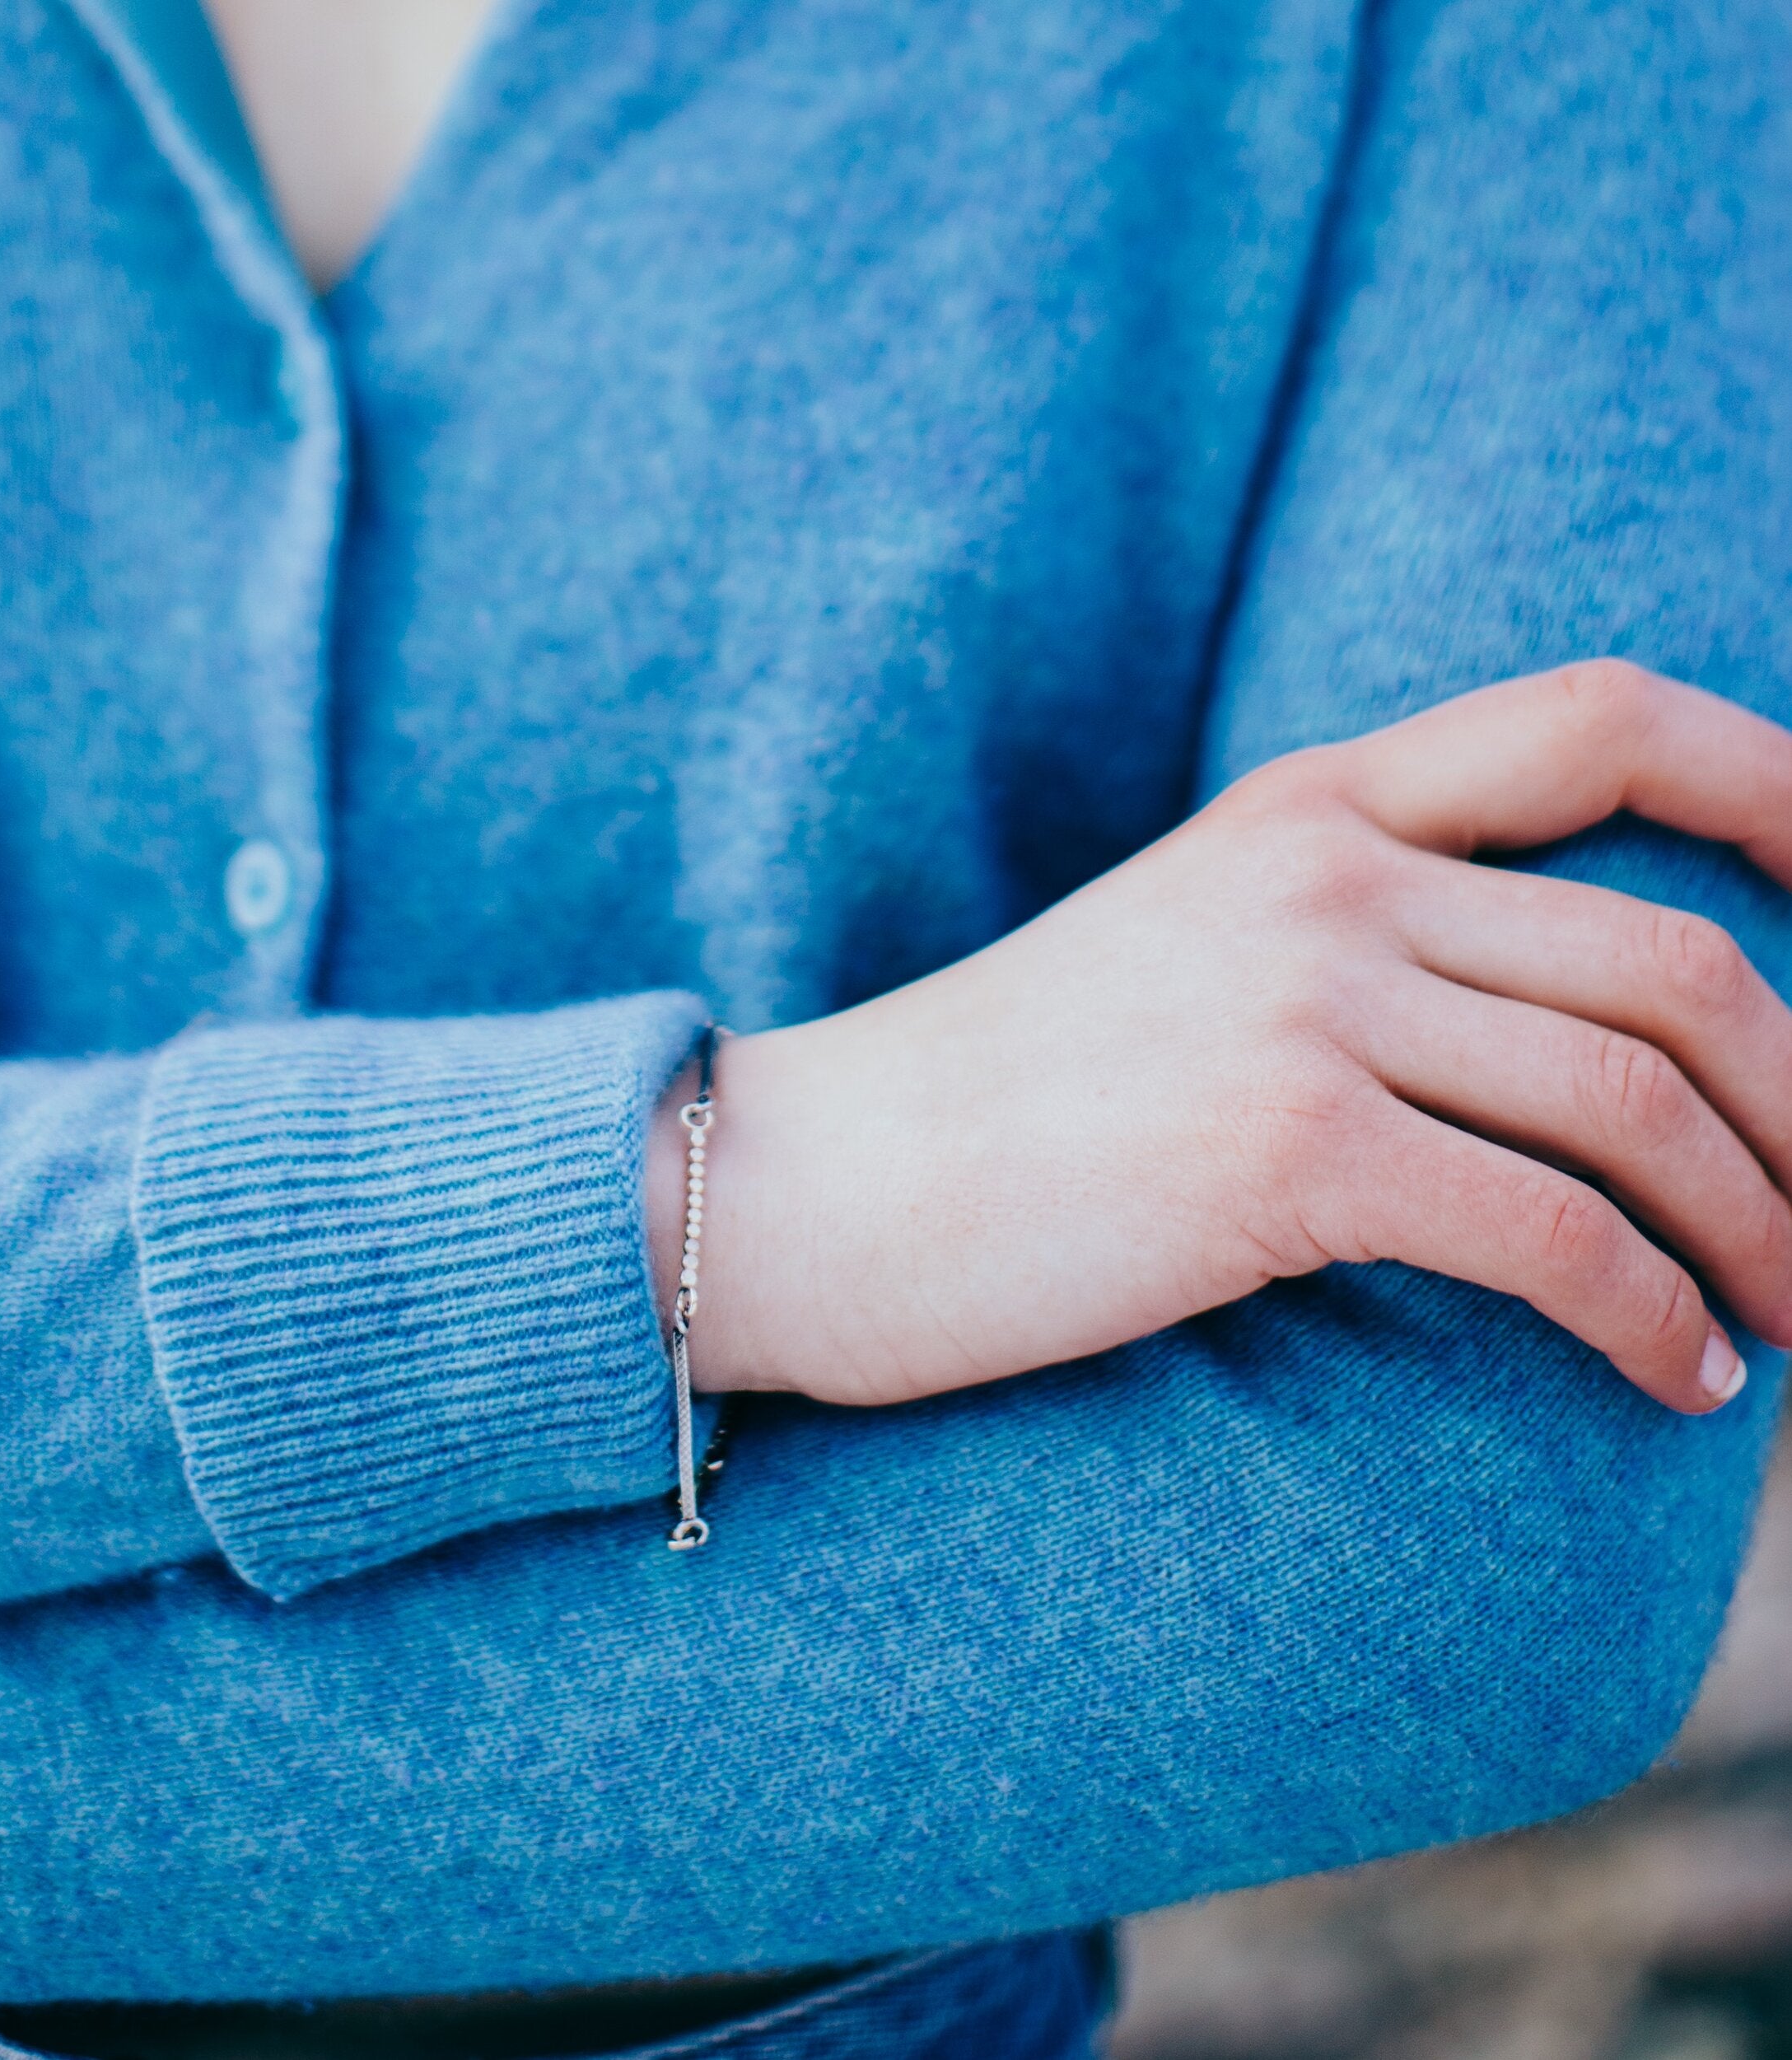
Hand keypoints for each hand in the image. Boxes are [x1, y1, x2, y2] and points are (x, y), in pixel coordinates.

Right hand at [650, 661, 1791, 1415]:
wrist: (807, 1180)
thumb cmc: (989, 1098)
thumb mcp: (1177, 951)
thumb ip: (1343, 940)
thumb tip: (1535, 1046)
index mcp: (1305, 806)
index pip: (1601, 719)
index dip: (1778, 779)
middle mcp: (1324, 876)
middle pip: (1671, 958)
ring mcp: (1303, 1003)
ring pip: (1639, 1100)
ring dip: (1761, 1227)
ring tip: (1785, 1317)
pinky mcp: (1280, 1150)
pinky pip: (1554, 1232)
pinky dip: (1654, 1317)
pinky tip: (1679, 1380)